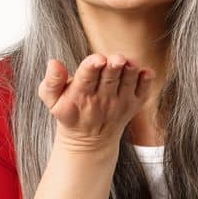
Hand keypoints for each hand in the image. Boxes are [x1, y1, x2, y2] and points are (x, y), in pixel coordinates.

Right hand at [38, 53, 155, 153]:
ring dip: (130, 71)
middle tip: (118, 58)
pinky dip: (146, 81)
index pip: (86, 78)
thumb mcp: (52, 100)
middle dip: (114, 67)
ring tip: (130, 61)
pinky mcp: (135, 104)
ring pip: (127, 82)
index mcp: (80, 95)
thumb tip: (54, 62)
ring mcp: (121, 102)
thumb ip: (51, 81)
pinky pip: (143, 91)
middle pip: (110, 79)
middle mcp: (102, 99)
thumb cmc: (69, 112)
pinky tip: (145, 72)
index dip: (92, 67)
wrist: (89, 140)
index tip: (97, 59)